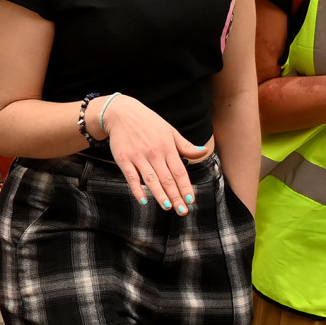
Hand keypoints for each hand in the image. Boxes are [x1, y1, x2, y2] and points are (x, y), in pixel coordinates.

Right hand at [93, 94, 213, 213]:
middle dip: (176, 197)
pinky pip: (131, 177)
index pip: (179, 172)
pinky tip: (143, 200)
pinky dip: (137, 189)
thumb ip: (186, 145)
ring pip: (151, 180)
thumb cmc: (148, 122)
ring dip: (160, 195)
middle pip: (167, 179)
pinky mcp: (123, 159)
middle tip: (182, 211)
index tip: (191, 200)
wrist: (121, 113)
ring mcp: (138, 157)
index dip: (185, 187)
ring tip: (167, 207)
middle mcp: (154, 154)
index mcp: (167, 148)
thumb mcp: (170, 131)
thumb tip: (204, 151)